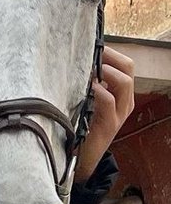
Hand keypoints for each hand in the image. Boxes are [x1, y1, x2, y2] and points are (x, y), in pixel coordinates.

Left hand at [74, 46, 134, 181]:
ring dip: (107, 71)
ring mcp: (118, 114)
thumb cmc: (81, 126)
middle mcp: (124, 102)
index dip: (111, 52)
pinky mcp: (108, 126)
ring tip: (92, 66)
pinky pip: (109, 102)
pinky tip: (88, 86)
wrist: (81, 159)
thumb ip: (86, 85)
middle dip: (111, 56)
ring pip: (124, 82)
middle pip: (128, 68)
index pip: (125, 64)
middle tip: (93, 51)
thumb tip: (76, 62)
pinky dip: (100, 91)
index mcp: (120, 94)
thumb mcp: (86, 101)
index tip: (92, 45)